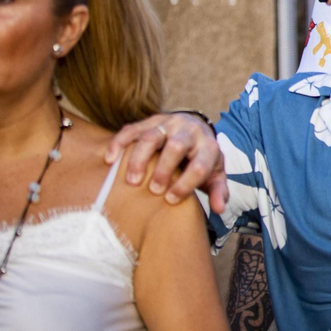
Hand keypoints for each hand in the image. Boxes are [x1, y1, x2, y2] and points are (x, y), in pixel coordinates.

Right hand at [106, 113, 226, 211]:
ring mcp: (168, 124)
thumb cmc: (202, 158)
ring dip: (140, 159)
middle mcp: (189, 131)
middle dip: (164, 169)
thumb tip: (220, 209)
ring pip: (152, 137)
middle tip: (153, 191)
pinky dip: (119, 143)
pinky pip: (132, 129)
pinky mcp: (150, 121)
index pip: (200, 165)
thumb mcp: (215, 173)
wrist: (196, 129)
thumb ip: (218, 191)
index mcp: (208, 146)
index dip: (186, 184)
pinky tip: (110, 159)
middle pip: (176, 146)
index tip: (171, 200)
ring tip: (131, 181)